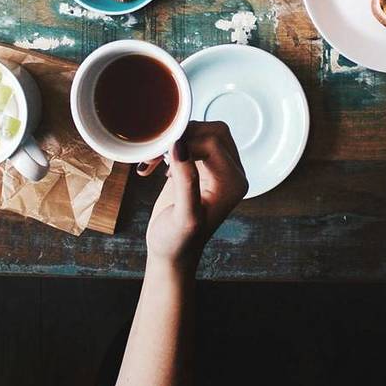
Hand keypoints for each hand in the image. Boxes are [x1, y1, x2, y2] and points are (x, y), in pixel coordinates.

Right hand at [145, 121, 247, 271]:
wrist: (171, 254)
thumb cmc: (177, 243)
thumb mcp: (183, 217)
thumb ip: (186, 181)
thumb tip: (180, 146)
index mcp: (233, 183)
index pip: (213, 143)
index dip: (185, 143)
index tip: (159, 155)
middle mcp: (232, 173)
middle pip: (213, 131)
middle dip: (182, 136)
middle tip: (156, 154)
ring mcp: (219, 169)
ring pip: (203, 131)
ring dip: (176, 140)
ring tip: (152, 160)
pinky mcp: (203, 167)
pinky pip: (193, 140)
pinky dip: (172, 146)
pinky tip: (155, 165)